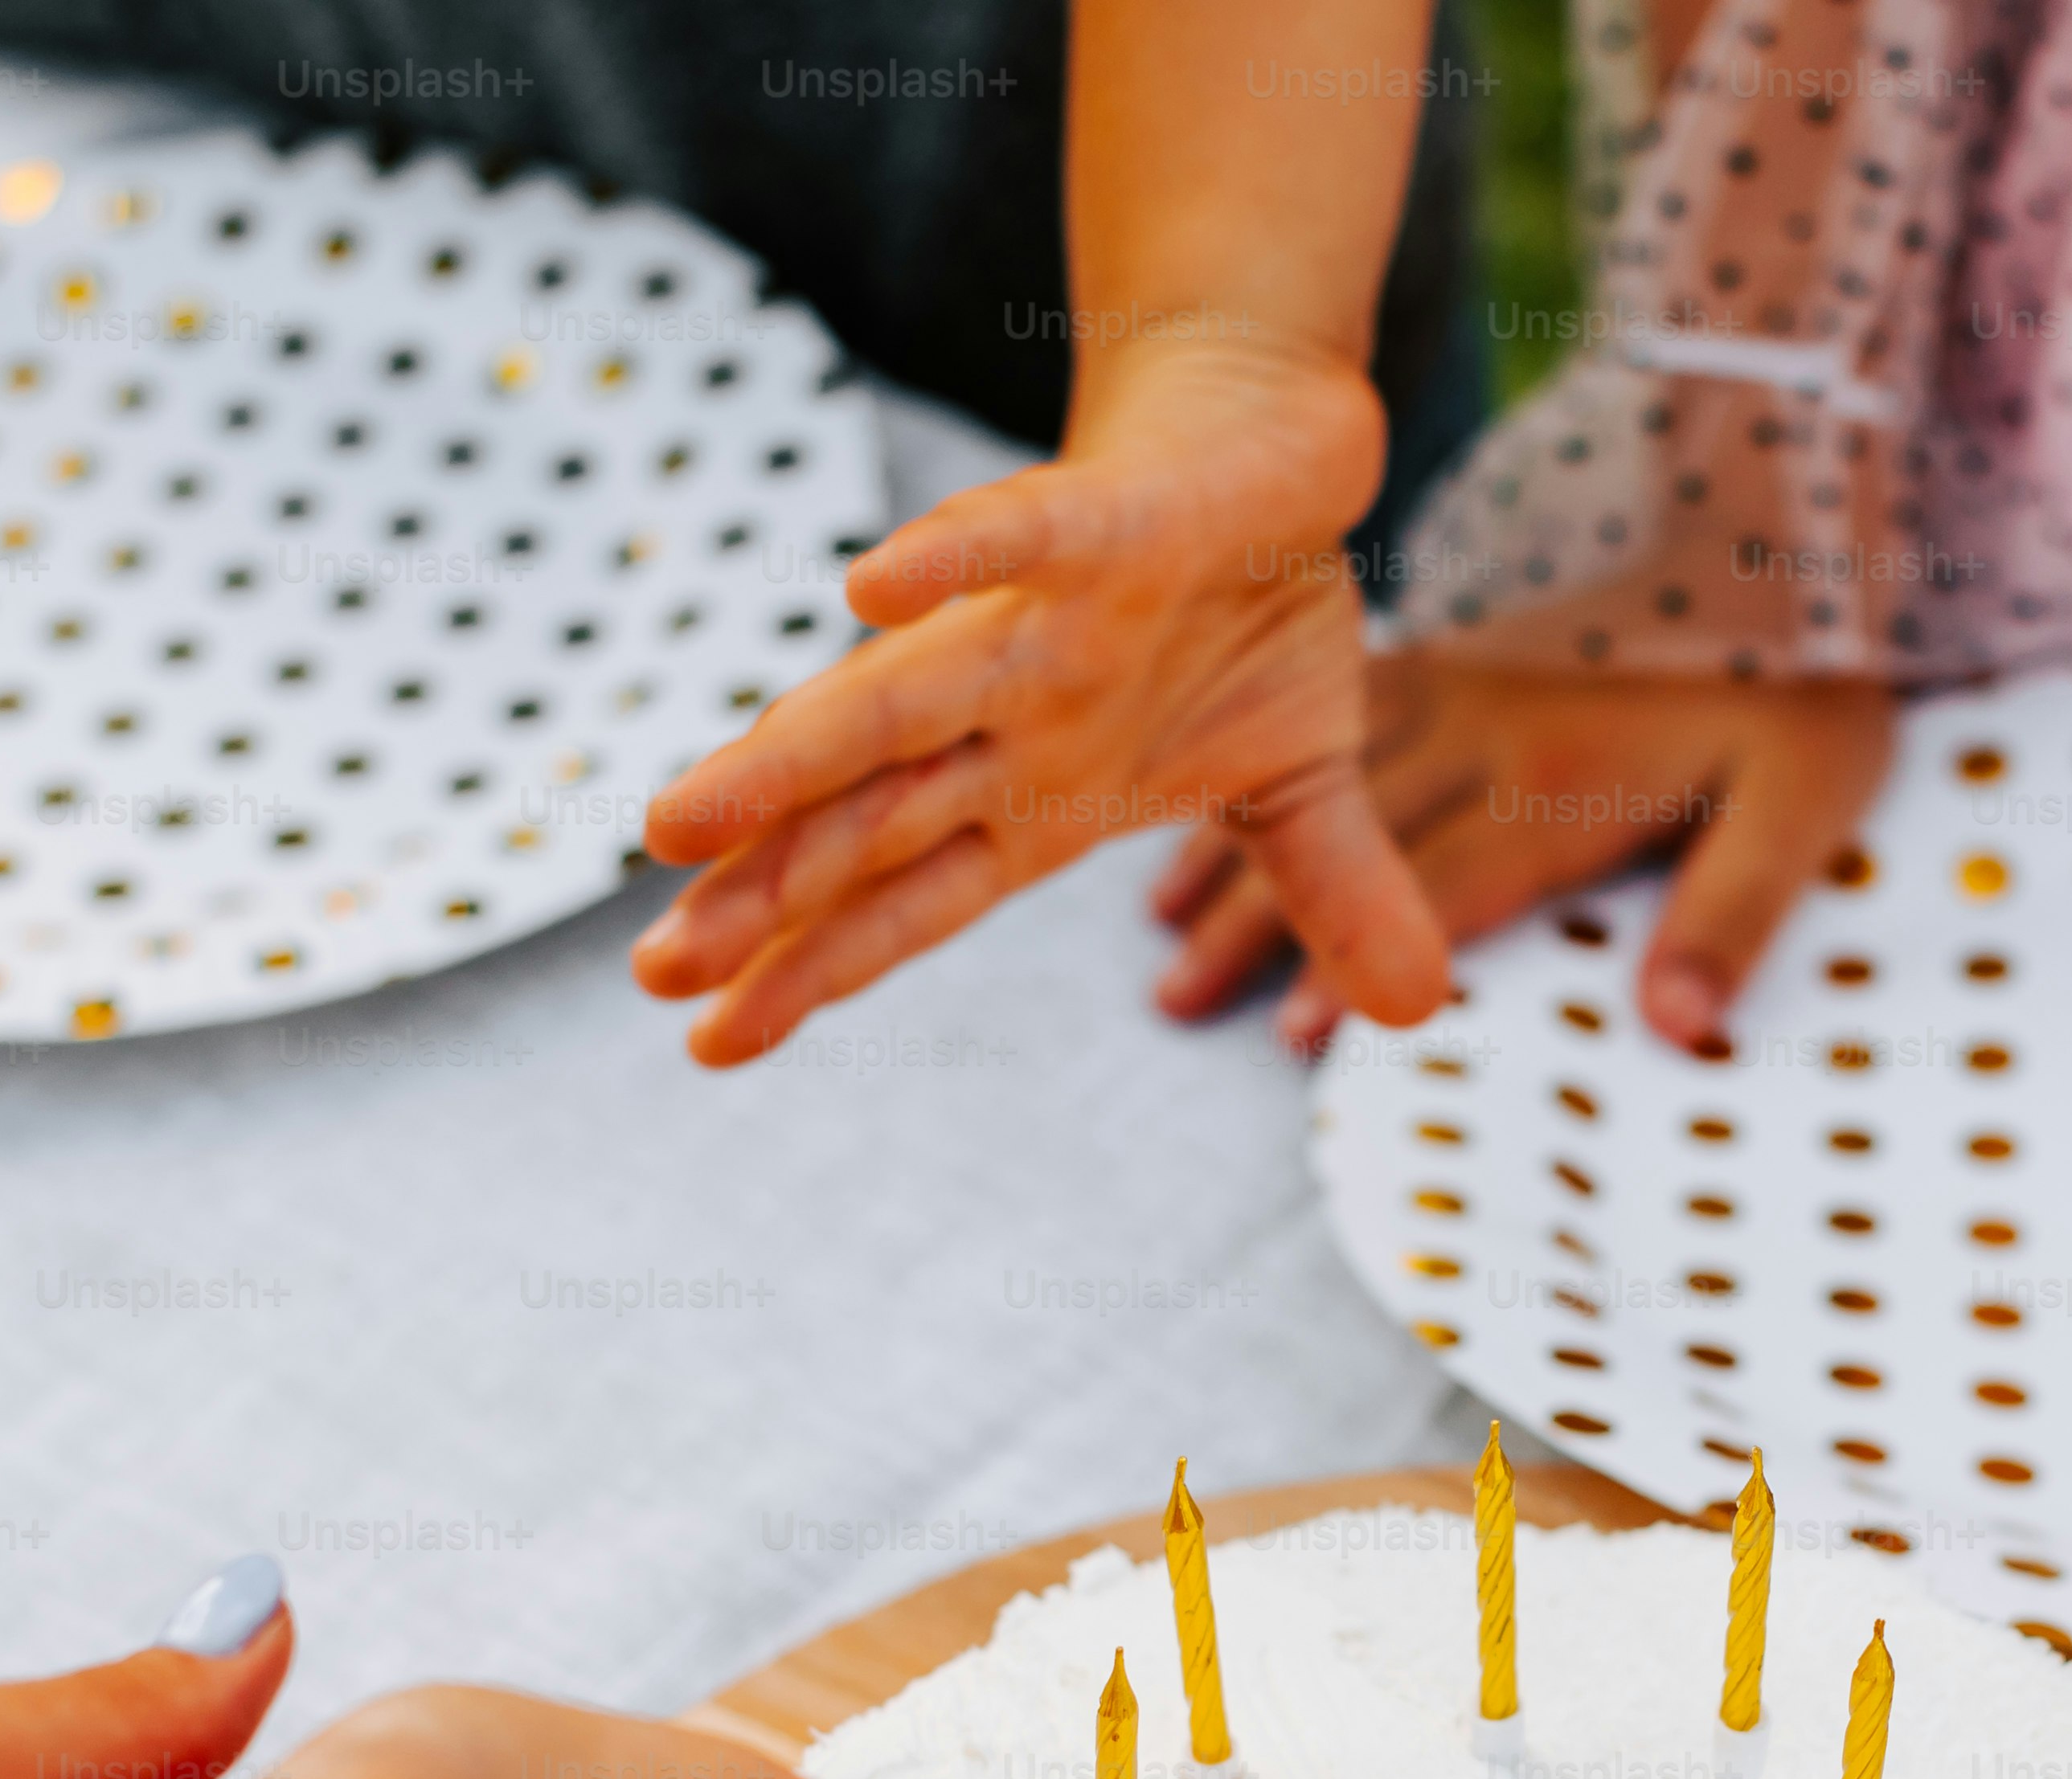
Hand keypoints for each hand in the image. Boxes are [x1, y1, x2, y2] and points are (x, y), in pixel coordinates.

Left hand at [631, 339, 1442, 1061]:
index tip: (711, 1044)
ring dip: (788, 760)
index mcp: (1034, 795)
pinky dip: (948, 562)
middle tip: (653, 975)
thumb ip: (1332, 897)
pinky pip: (1013, 539)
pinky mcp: (1097, 524)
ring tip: (678, 823)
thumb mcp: (1304, 780)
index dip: (816, 970)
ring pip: (890, 705)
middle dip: (760, 897)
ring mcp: (1034, 627)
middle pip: (861, 823)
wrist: (1271, 441)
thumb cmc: (1246, 607)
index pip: (904, 902)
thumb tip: (1418, 1012)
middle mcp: (1003, 720)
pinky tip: (861, 586)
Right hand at [1152, 653, 1897, 1049]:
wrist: (1795, 502)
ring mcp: (1471, 675)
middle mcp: (1493, 729)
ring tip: (1159, 914)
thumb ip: (1733, 911)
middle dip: (1256, 927)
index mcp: (1564, 780)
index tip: (1289, 1042)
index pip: (1439, 894)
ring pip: (1324, 769)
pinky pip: (1348, 699)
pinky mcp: (1473, 638)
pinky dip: (1276, 749)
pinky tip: (1224, 777)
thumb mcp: (1803, 798)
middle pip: (1352, 842)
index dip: (1360, 968)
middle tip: (1173, 1000)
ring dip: (1239, 841)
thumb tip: (1674, 1029)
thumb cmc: (1811, 674)